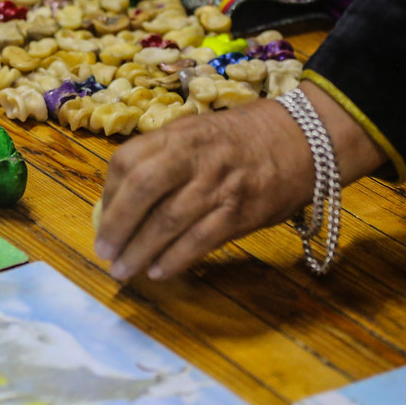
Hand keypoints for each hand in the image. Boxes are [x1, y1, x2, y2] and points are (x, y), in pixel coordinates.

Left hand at [93, 81, 385, 280]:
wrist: (303, 139)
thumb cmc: (239, 140)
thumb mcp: (195, 132)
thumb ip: (160, 159)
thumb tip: (118, 200)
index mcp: (177, 135)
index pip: (127, 161)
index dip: (109, 194)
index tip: (103, 219)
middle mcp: (195, 157)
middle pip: (142, 190)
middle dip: (117, 225)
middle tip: (104, 252)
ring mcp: (218, 185)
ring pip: (168, 221)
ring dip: (140, 251)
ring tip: (123, 270)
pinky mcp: (241, 212)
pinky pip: (200, 240)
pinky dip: (175, 259)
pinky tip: (158, 272)